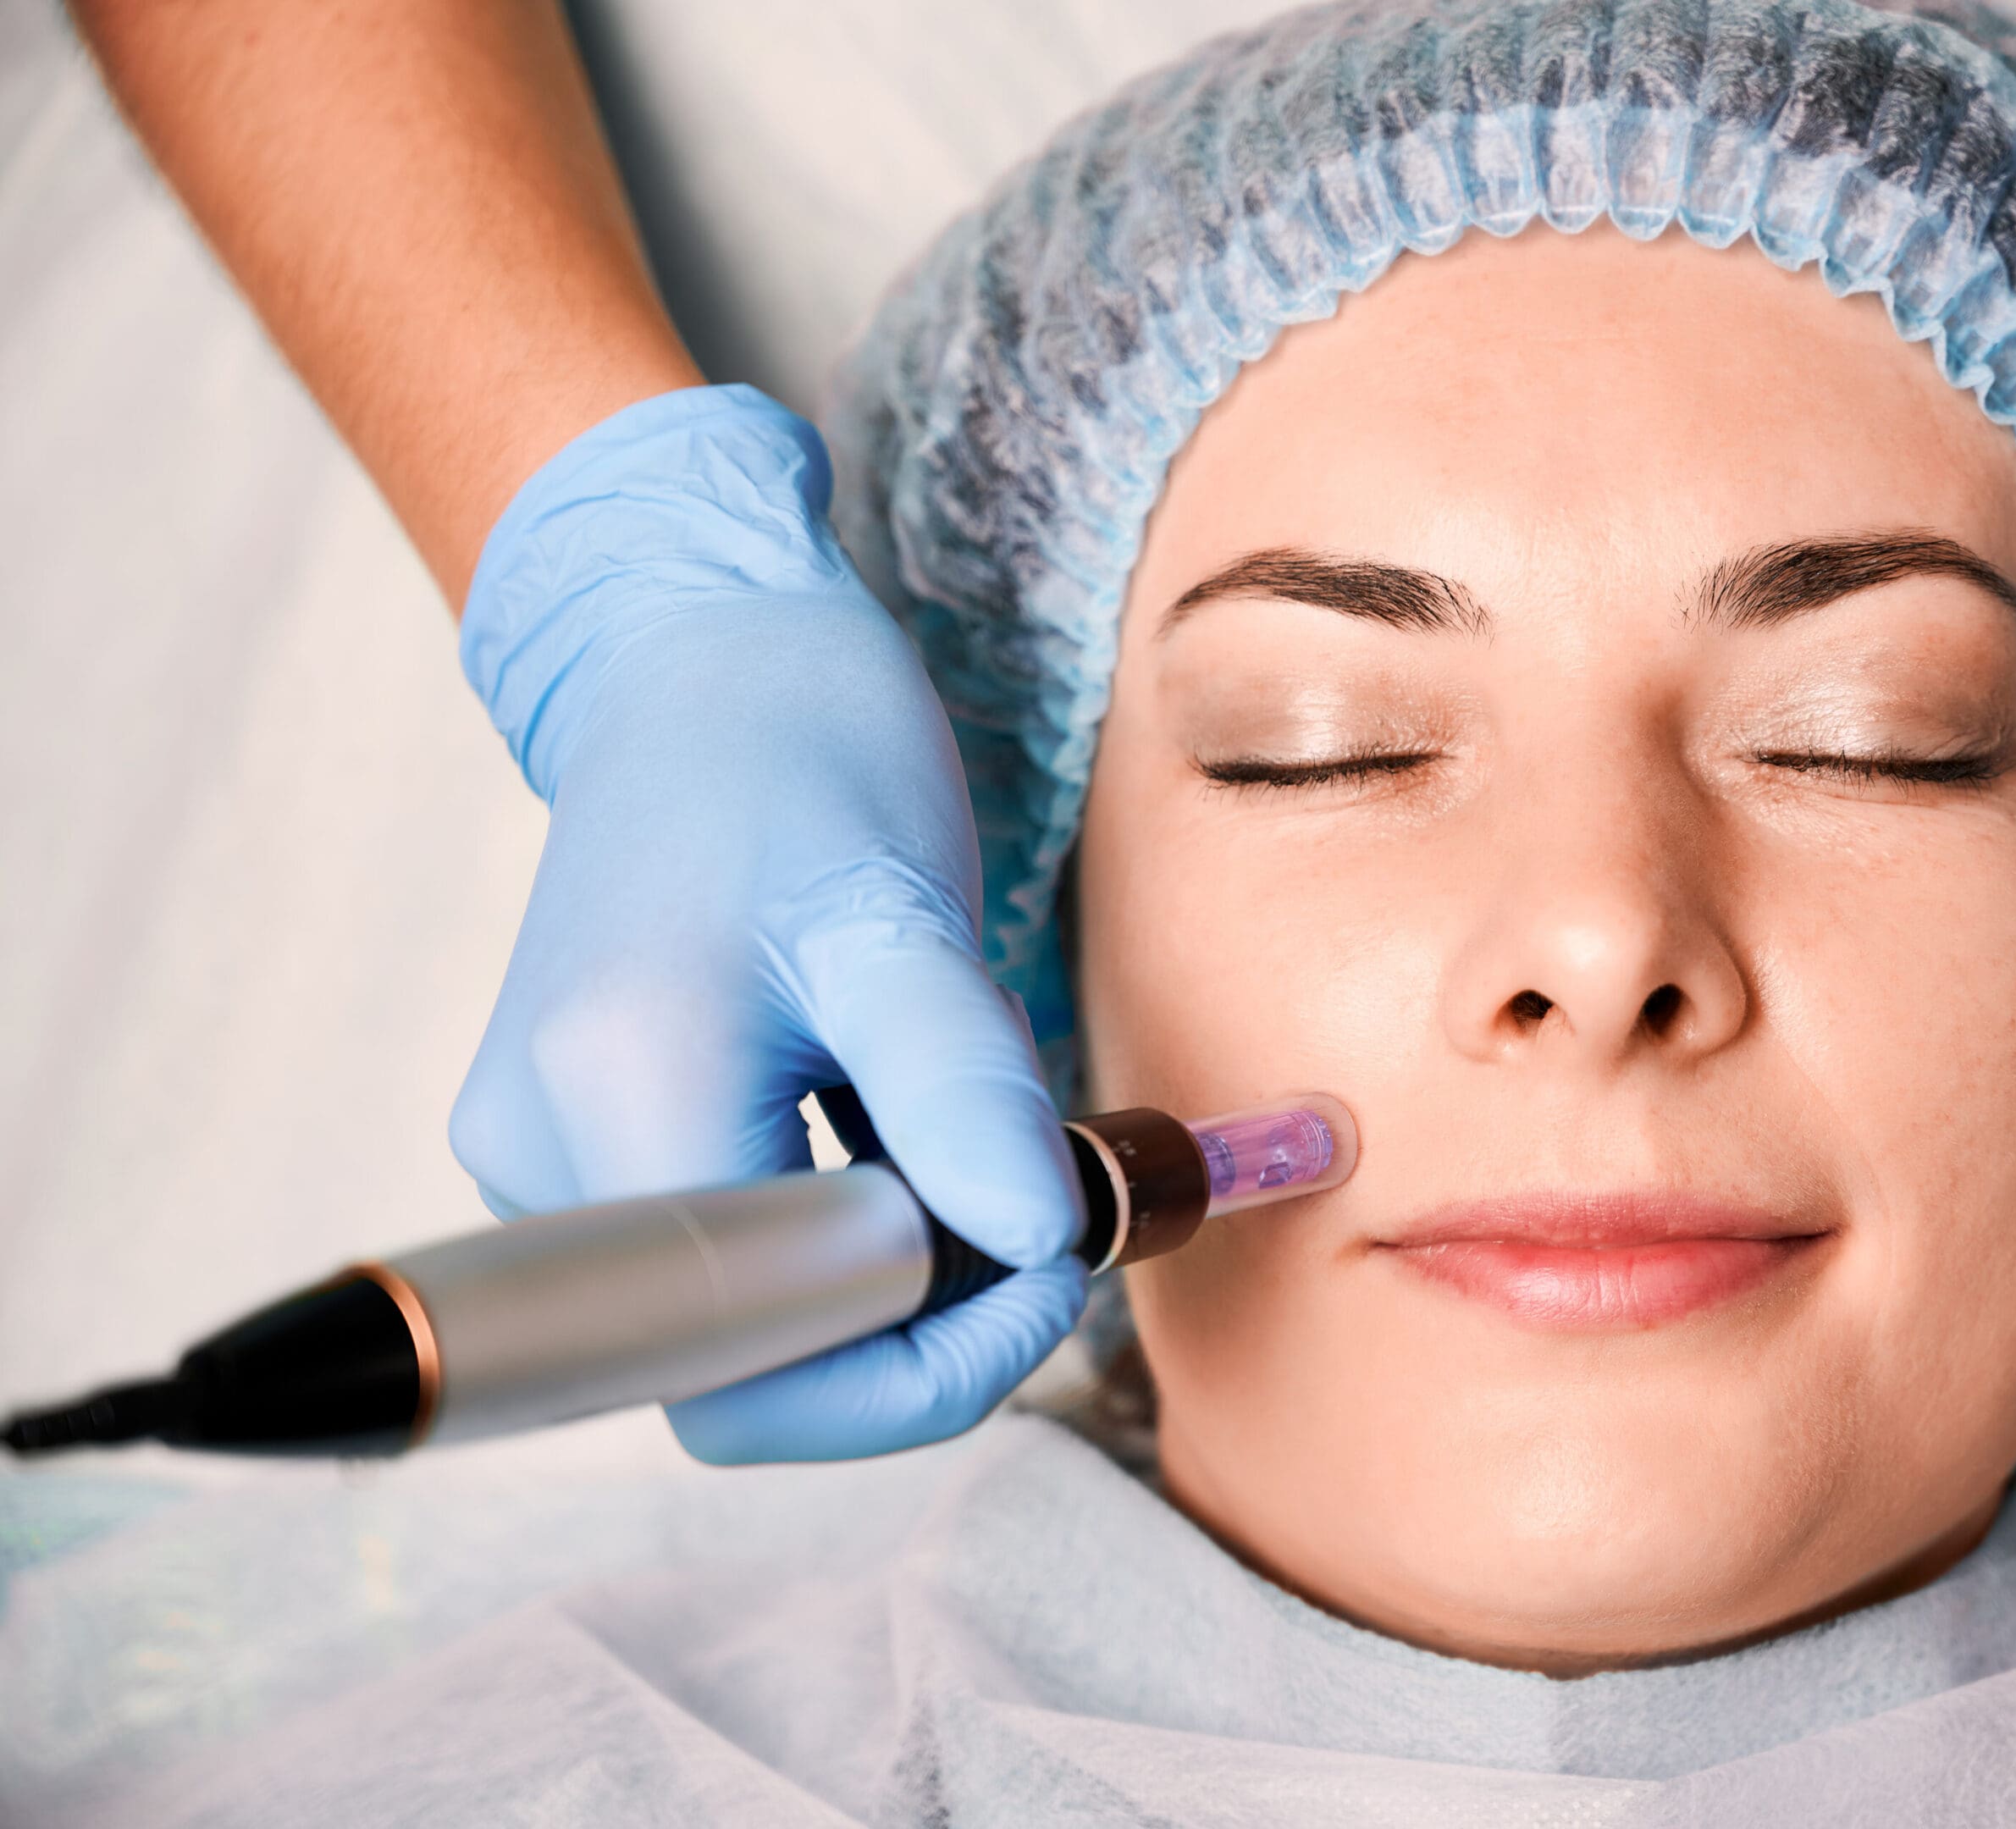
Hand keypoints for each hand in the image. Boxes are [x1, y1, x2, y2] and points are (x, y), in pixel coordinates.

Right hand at [449, 386, 1088, 1462]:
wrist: (697, 661)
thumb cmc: (801, 755)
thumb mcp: (904, 914)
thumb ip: (961, 1091)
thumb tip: (1038, 1246)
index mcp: (614, 1100)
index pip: (753, 1379)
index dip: (921, 1369)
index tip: (1052, 1263)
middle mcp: (539, 1153)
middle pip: (748, 1363)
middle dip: (920, 1306)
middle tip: (1038, 1186)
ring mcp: (544, 1150)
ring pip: (748, 1309)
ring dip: (890, 1246)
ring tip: (947, 1097)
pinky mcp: (578, 1135)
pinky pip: (729, 1244)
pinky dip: (842, 1208)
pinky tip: (883, 1099)